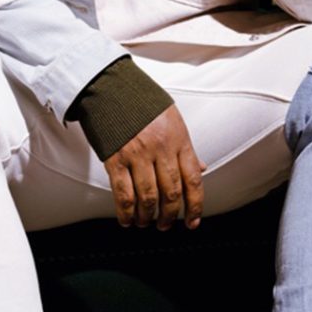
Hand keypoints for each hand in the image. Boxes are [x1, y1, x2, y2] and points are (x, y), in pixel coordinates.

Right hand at [103, 104, 205, 230]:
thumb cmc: (143, 103)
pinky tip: (128, 219)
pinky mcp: (115, 160)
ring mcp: (137, 155)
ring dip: (148, 217)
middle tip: (166, 224)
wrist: (111, 87)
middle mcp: (160, 149)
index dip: (195, 206)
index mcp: (178, 139)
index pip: (193, 180)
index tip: (193, 221)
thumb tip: (200, 169)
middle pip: (171, 193)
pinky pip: (123, 194)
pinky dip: (126, 212)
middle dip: (170, 216)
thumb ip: (185, 148)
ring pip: (148, 198)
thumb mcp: (173, 120)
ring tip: (147, 222)